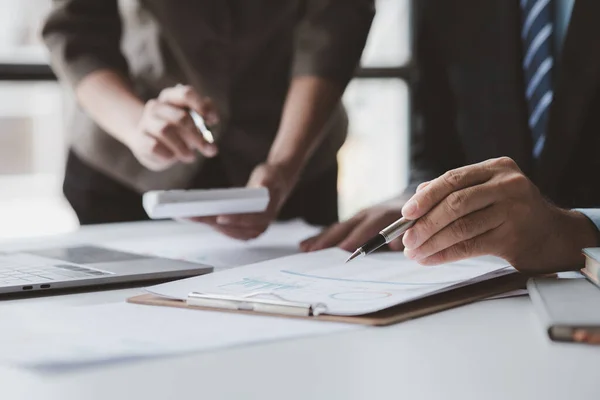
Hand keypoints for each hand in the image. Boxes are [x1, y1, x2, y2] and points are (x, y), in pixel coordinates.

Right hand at [127, 84, 218, 170]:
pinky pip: (153, 146)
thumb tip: (212, 119)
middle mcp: (157, 106)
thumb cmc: (177, 131)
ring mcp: (146, 122)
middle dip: (197, 135)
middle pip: (180, 117)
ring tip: (191, 157)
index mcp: (171, 97)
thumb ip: (204, 115)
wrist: (148, 144)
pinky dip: (167, 154)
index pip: (186, 94)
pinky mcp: (140, 139)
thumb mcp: (192, 121)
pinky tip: (172, 158)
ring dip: (182, 147)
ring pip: (165, 130)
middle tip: (210, 149)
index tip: (213, 120)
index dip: (201, 105)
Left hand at [191, 163, 295, 239]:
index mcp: (267, 217)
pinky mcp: (238, 230)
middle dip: (209, 221)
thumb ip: (267, 181)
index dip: (234, 219)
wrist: (274, 184)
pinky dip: (207, 222)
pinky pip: (221, 228)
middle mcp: (258, 229)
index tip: (219, 217)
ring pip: (223, 230)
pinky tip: (192, 215)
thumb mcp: (271, 175)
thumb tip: (262, 186)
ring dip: (204, 223)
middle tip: (189, 214)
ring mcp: (247, 232)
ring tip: (185, 215)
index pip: (249, 221)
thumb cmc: (272, 179)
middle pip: (230, 228)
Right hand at [300, 198, 406, 251]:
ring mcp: (358, 216)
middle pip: (346, 227)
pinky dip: (320, 237)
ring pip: (337, 228)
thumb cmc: (416, 219)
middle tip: (314, 251)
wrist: (415, 200)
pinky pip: (335, 229)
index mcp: (384, 215)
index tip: (344, 249)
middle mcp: (368, 213)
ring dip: (321, 239)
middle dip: (330, 239)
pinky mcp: (354, 220)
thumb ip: (406, 236)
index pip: (369, 227)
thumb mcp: (416, 225)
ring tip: (305, 248)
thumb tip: (395, 245)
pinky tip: (305, 244)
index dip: (356, 237)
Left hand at [401, 157, 597, 272]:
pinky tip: (431, 259)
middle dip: (425, 223)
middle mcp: (508, 185)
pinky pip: (470, 246)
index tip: (406, 213)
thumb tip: (415, 200)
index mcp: (497, 167)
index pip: (453, 178)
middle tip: (406, 239)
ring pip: (461, 227)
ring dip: (431, 243)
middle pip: (455, 203)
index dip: (426, 197)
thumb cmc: (512, 212)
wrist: (553, 235)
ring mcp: (514, 210)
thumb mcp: (488, 192)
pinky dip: (445, 254)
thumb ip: (455, 191)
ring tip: (414, 253)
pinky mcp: (514, 237)